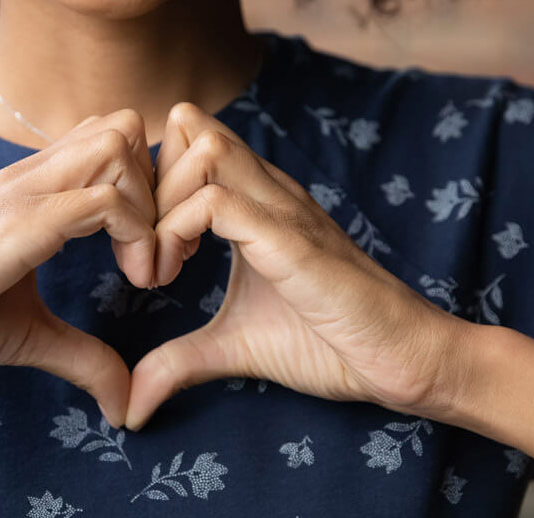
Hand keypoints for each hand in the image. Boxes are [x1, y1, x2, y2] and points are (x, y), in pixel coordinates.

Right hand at [0, 110, 157, 426]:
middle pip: (123, 126)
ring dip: (152, 206)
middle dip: (161, 186)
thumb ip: (81, 356)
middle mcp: (30, 178)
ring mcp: (22, 194)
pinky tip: (132, 281)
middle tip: (161, 255)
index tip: (152, 258)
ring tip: (146, 270)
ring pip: (118, 144)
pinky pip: (102, 199)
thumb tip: (125, 400)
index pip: (110, 143)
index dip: (148, 191)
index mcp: (31, 191)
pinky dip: (137, 234)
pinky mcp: (18, 225)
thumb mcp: (27, 335)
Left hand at [126, 103, 473, 429]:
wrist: (404, 359)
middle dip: (144, 187)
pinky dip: (175, 234)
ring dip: (158, 207)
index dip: (147, 186)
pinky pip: (216, 202)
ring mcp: (281, 209)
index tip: (141, 249)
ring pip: (200, 149)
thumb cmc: (330, 343)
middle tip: (140, 256)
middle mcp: (267, 190)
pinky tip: (174, 277)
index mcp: (253, 200)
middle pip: (186, 128)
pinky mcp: (290, 240)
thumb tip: (129, 406)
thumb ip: (178, 361)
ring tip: (158, 270)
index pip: (184, 140)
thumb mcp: (233, 347)